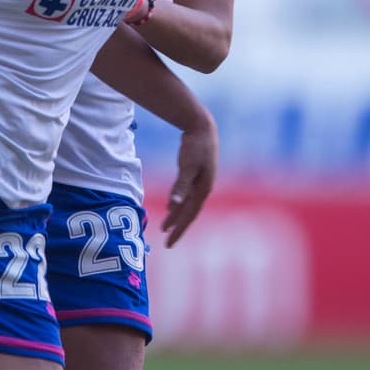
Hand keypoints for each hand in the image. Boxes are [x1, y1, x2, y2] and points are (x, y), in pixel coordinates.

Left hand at [161, 112, 216, 246]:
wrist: (202, 127)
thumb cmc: (196, 146)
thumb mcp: (187, 166)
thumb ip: (181, 186)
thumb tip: (174, 206)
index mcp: (203, 189)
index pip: (190, 215)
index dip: (179, 229)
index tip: (169, 242)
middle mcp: (203, 188)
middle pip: (189, 213)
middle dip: (178, 227)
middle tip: (167, 242)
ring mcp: (201, 182)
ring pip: (187, 204)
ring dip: (177, 216)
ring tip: (165, 228)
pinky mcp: (196, 175)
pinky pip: (186, 195)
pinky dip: (179, 203)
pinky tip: (172, 207)